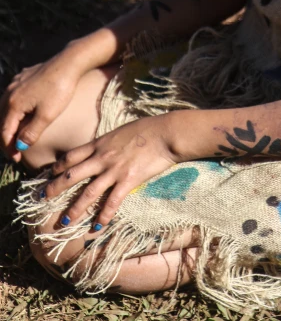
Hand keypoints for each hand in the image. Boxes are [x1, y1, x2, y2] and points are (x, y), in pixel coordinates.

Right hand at [0, 57, 81, 161]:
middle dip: (8, 137)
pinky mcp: (23, 77)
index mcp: (13, 104)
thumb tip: (20, 146)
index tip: (17, 159)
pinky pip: (14, 97)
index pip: (5, 132)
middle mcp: (10, 92)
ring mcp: (16, 83)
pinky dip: (16, 109)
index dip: (9, 148)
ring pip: (7, 108)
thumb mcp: (47, 115)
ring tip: (18, 135)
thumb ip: (32, 132)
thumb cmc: (59, 89)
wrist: (69, 62)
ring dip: (11, 123)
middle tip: (15, 151)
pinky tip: (23, 114)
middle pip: (3, 120)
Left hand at [43, 115, 176, 229]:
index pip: (71, 156)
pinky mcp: (128, 180)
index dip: (57, 166)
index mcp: (100, 143)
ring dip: (74, 209)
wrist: (165, 133)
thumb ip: (109, 142)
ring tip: (63, 222)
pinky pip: (112, 201)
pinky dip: (103, 215)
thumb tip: (104, 147)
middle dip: (54, 188)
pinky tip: (97, 226)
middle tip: (42, 199)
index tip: (48, 175)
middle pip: (71, 175)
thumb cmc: (147, 128)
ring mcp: (114, 170)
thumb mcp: (121, 131)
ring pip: (87, 192)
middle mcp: (102, 157)